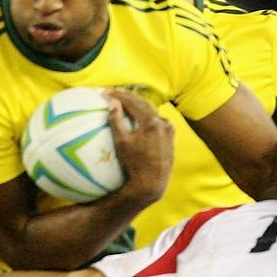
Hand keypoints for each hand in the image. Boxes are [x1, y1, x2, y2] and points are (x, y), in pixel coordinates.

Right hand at [105, 88, 173, 202]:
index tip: (106, 92)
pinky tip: (141, 118)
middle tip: (115, 93)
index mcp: (151, 121)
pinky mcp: (170, 138)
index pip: (133, 101)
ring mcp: (168, 130)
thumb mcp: (121, 142)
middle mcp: (163, 122)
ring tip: (127, 102)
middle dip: (128, 97)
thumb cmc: (134, 165)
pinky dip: (148, 116)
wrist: (152, 184)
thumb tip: (112, 103)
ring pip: (152, 112)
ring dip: (139, 106)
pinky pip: (158, 122)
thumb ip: (116, 120)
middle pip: (143, 103)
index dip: (118, 95)